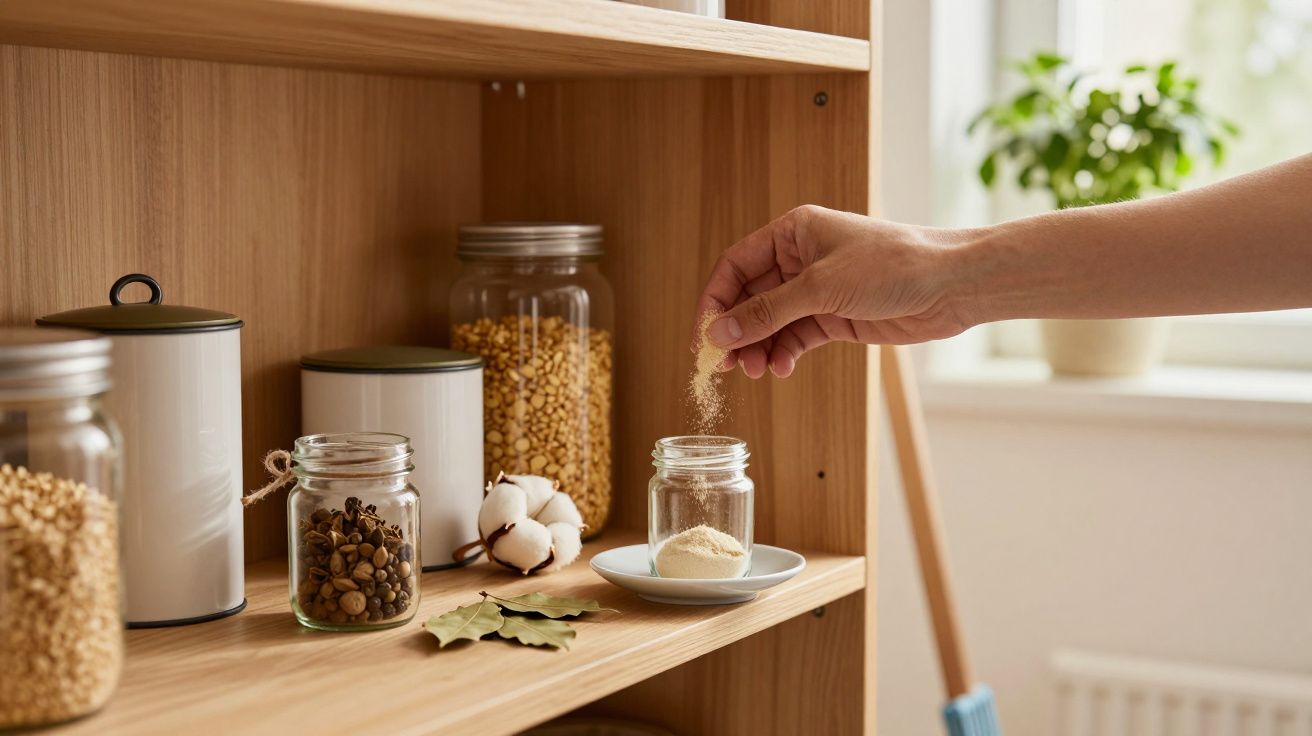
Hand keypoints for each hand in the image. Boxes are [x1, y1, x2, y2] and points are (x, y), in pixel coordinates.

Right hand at [694, 205, 975, 377]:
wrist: (950, 285)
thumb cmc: (891, 265)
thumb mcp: (820, 288)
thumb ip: (766, 313)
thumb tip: (718, 333)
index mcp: (793, 233)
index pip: (736, 265)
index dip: (716, 300)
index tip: (704, 335)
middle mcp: (800, 259)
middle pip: (750, 298)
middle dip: (736, 331)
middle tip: (724, 365)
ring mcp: (817, 290)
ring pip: (771, 322)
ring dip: (758, 348)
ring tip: (755, 371)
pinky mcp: (835, 317)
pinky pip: (795, 337)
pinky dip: (784, 353)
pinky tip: (781, 368)